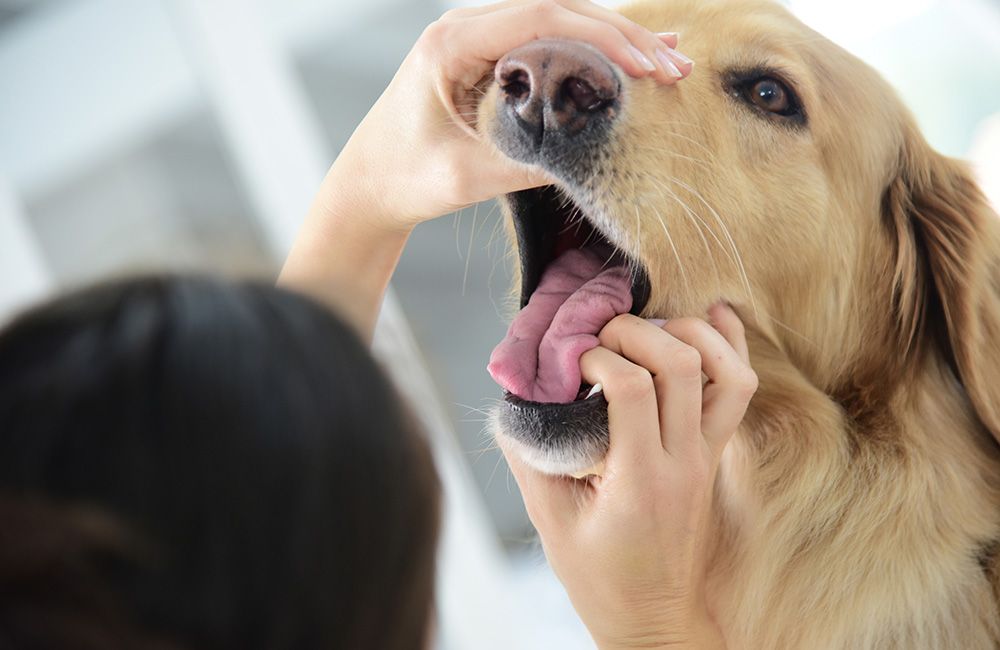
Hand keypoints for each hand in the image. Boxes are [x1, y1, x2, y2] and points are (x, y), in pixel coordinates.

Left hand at [321, 0, 693, 229]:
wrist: (368, 186)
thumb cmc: (404, 178)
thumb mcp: (468, 175)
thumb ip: (529, 161)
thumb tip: (595, 153)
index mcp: (450, 44)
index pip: (541, 17)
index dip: (603, 37)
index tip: (648, 65)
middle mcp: (463, 29)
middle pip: (557, 10)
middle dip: (621, 37)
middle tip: (674, 65)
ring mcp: (475, 39)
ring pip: (557, 21)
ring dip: (612, 40)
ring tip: (668, 59)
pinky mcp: (486, 58)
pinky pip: (545, 42)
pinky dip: (589, 50)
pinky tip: (630, 58)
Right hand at [502, 304, 756, 649]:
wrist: (653, 617)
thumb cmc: (599, 576)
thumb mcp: (550, 521)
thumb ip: (530, 455)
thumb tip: (516, 398)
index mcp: (639, 480)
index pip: (633, 388)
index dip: (597, 358)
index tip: (571, 364)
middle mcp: (683, 461)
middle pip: (682, 364)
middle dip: (636, 330)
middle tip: (601, 338)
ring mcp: (707, 456)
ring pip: (726, 371)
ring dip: (688, 332)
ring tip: (647, 328)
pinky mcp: (714, 453)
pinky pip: (738, 388)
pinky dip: (730, 344)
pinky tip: (710, 314)